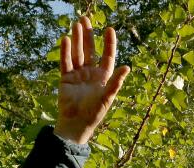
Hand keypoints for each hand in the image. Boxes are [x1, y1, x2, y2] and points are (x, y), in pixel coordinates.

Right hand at [53, 16, 129, 144]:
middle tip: (85, 19)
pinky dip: (66, 51)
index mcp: (103, 77)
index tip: (109, 29)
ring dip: (77, 39)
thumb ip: (116, 82)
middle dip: (89, 35)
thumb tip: (127, 67)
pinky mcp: (66, 78)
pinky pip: (66, 62)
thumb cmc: (94, 113)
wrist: (76, 123)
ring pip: (78, 53)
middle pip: (90, 50)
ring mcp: (78, 75)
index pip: (107, 56)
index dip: (109, 43)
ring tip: (76, 24)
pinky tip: (66, 40)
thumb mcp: (107, 97)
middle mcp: (91, 74)